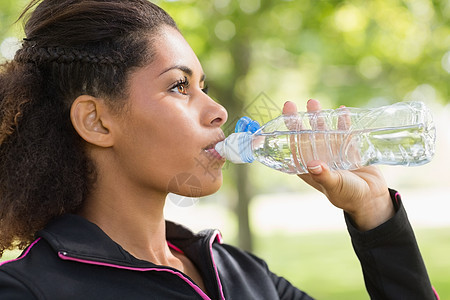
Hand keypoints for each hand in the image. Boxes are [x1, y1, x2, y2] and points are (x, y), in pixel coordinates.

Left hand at [283, 99, 393, 230]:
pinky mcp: (349, 148)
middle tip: (290, 104)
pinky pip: (344, 132)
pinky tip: (341, 110)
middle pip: (305, 135)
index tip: (279, 122)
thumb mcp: (335, 185)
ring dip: (318, 117)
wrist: (371, 198)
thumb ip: (324, 175)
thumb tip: (313, 164)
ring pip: (323, 131)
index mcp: (309, 168)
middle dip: (298, 121)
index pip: (293, 148)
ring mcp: (333, 152)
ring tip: (313, 102)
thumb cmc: (348, 196)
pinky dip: (343, 121)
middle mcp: (318, 158)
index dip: (285, 134)